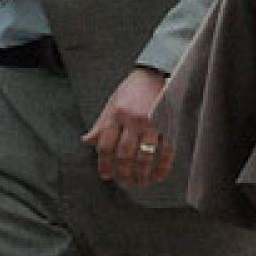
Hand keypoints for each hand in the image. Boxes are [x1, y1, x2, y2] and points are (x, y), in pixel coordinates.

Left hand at [83, 66, 173, 186]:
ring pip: (144, 156)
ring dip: (141, 174)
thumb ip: (101, 124)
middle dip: (123, 173)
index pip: (105, 145)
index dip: (104, 164)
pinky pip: (166, 151)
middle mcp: (132, 120)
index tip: (107, 175)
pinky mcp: (168, 125)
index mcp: (116, 115)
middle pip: (124, 154)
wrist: (156, 72)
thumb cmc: (132, 90)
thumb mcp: (112, 104)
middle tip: (125, 182)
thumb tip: (87, 140)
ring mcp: (152, 123)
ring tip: (140, 182)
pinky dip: (162, 166)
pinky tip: (158, 175)